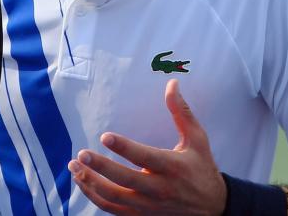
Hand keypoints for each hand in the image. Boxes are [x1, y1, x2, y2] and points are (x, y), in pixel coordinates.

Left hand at [69, 79, 226, 214]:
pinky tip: (82, 181)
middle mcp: (159, 189)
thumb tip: (172, 83)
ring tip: (74, 166)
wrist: (213, 208)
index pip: (144, 157)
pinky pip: (111, 208)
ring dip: (90, 183)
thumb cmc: (202, 167)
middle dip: (100, 168)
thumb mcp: (197, 138)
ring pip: (113, 197)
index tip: (105, 136)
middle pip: (124, 180)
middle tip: (82, 154)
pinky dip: (93, 196)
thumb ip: (181, 111)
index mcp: (172, 167)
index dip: (124, 147)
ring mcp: (148, 206)